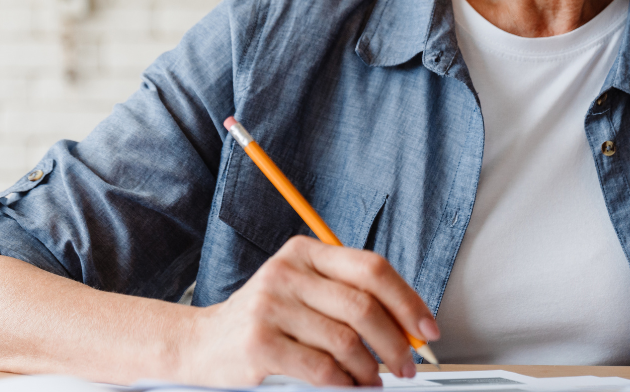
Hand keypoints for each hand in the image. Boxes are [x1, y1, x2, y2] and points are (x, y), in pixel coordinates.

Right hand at [175, 236, 438, 386]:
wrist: (202, 343)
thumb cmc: (265, 320)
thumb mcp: (303, 292)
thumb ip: (349, 297)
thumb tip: (409, 324)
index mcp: (305, 252)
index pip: (372, 268)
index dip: (408, 300)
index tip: (427, 328)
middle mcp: (287, 272)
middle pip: (363, 305)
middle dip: (396, 343)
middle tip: (406, 366)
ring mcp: (270, 306)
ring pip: (346, 341)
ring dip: (370, 370)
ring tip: (372, 381)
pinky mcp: (259, 343)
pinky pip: (321, 368)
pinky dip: (344, 384)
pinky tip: (348, 387)